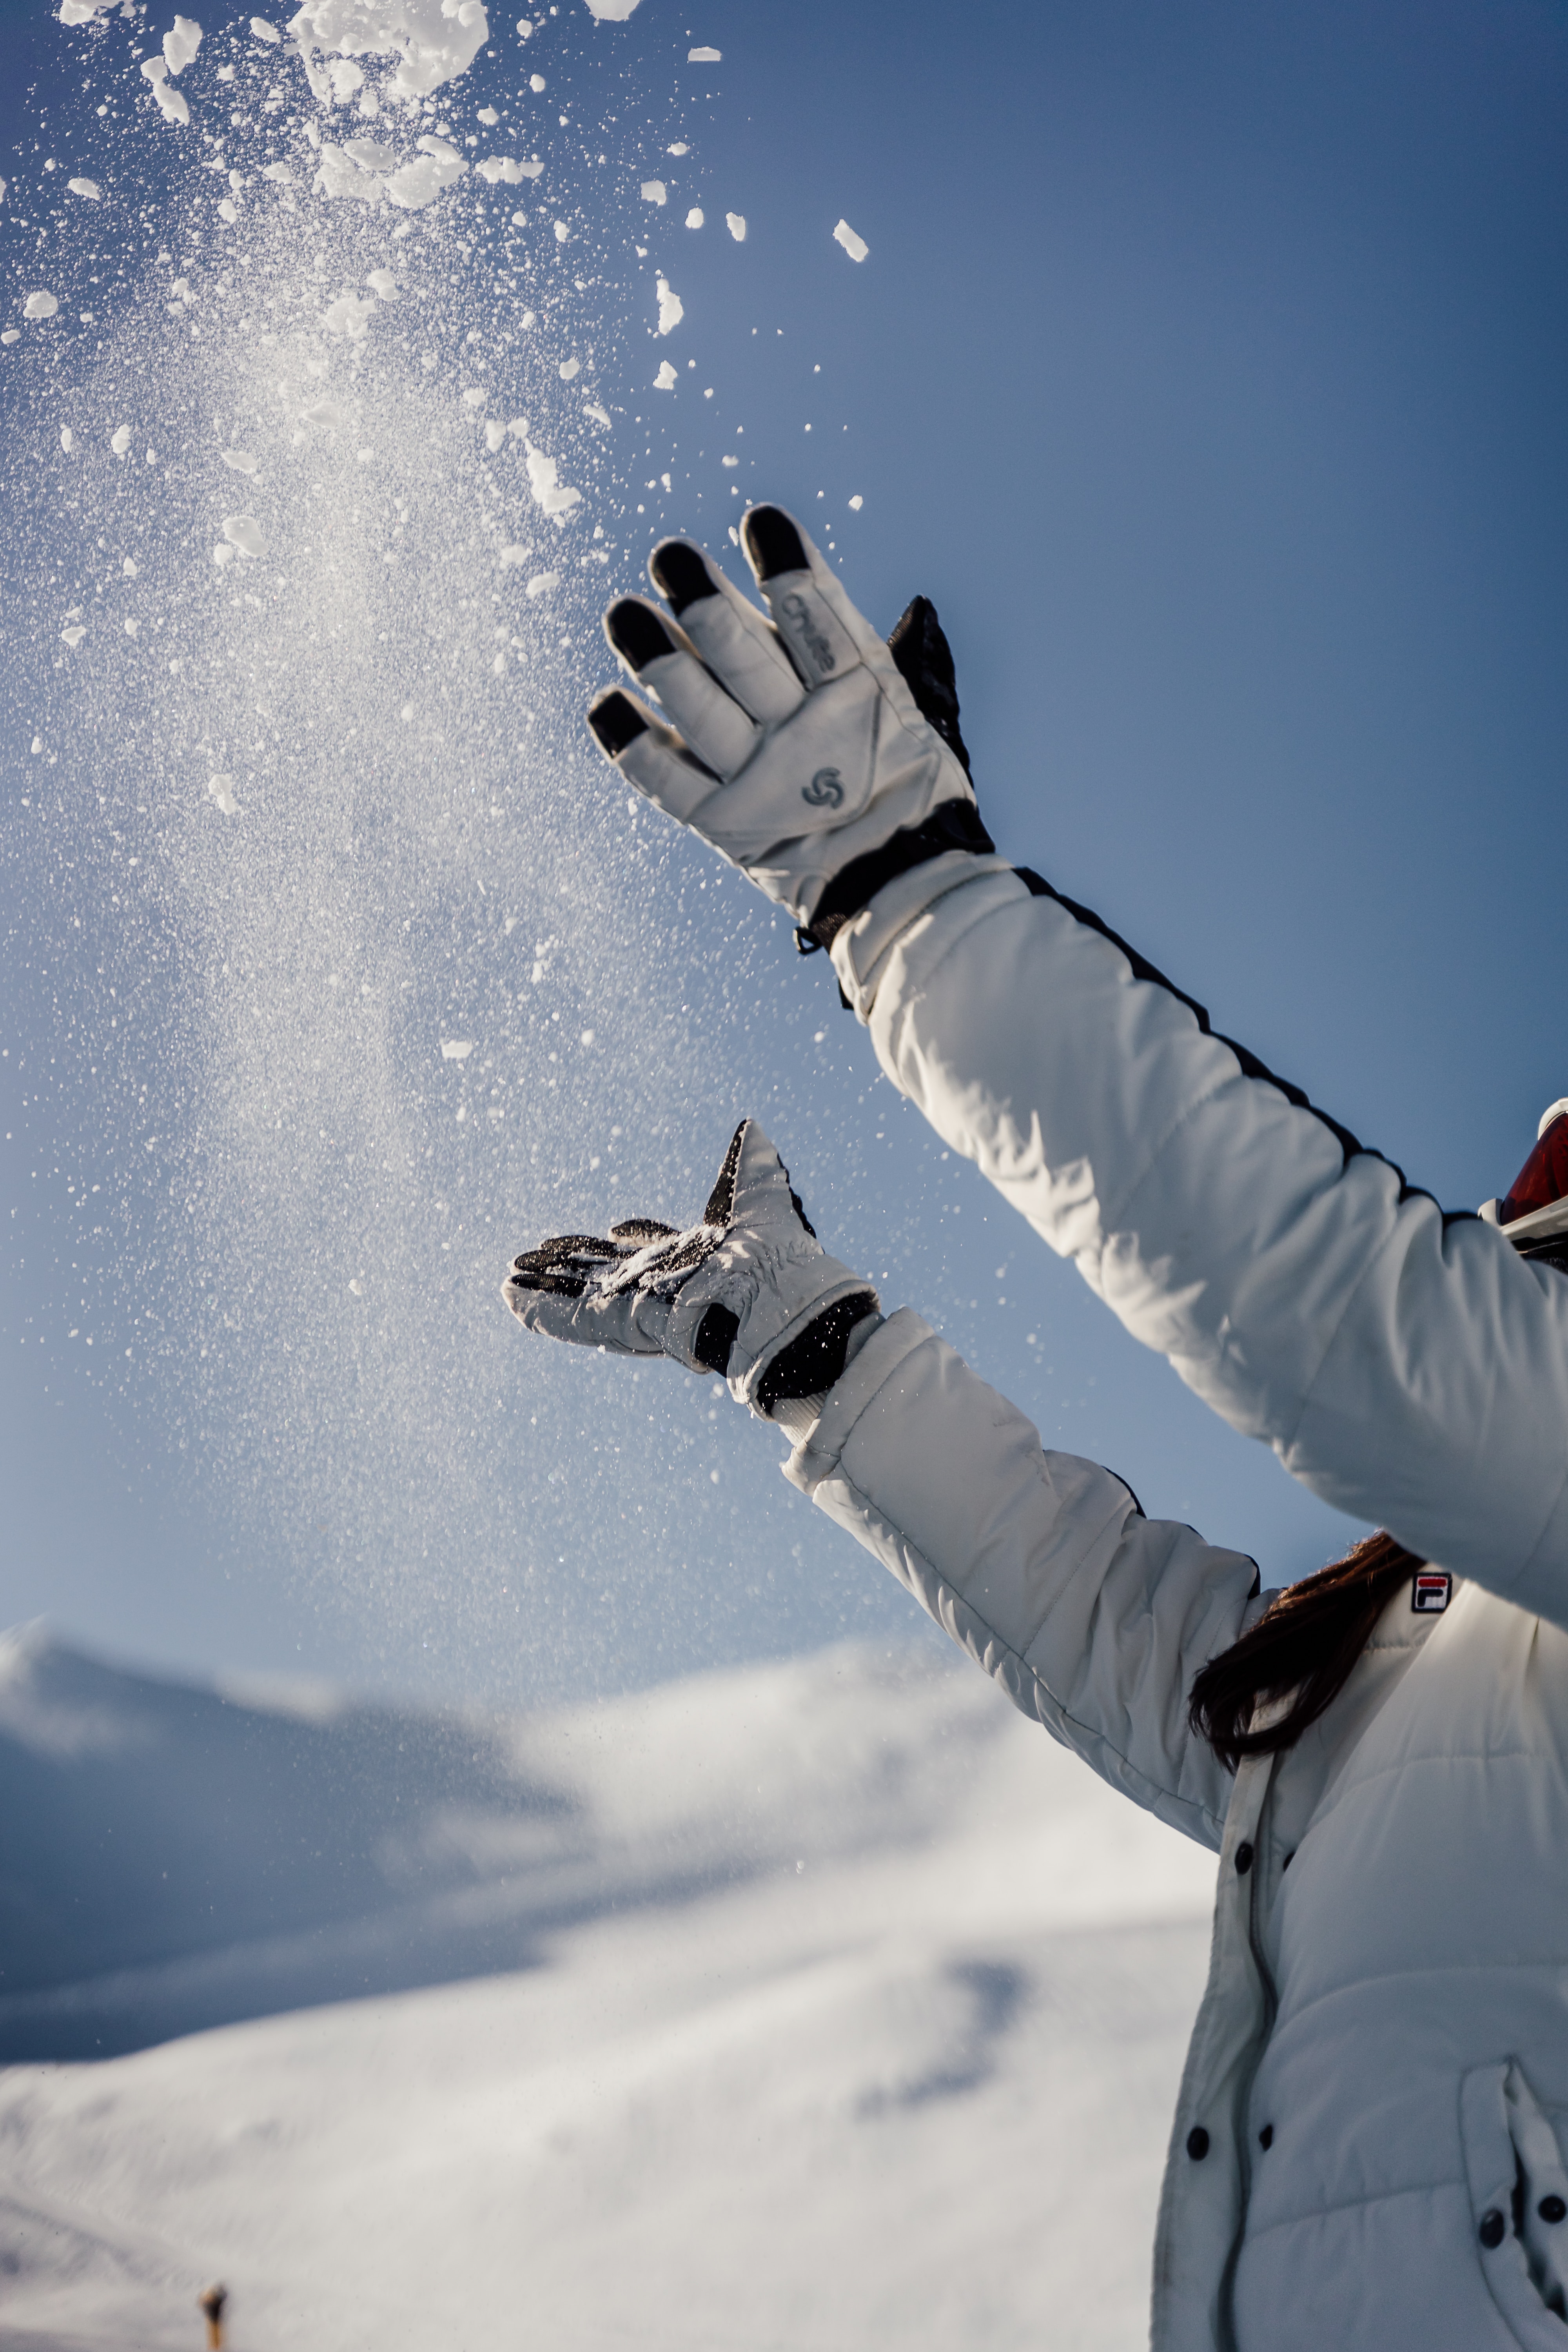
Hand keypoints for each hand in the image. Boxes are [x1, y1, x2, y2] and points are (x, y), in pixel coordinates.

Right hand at [502, 1119, 877, 1415]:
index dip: (636, 1238)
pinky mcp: (619, 1322)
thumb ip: (750, 1167)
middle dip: (571, 1264)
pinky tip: (511, 1299)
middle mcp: (660, 1285)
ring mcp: (636, 1306)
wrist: (772, 1297)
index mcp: (690, 1260)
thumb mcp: (757, 1198)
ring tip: (509, 1277)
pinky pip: (573, 1319)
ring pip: (581, 1294)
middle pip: (605, 1273)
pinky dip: (542, 1309)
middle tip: (537, 1253)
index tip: (618, 1227)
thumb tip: (754, 1127)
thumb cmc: (773, 1257)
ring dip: (546, 1284)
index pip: (654, 1251)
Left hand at [586, 507, 990, 944]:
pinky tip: (602, 704)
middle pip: (748, 662)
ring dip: (660, 662)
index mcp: (862, 694)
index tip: (760, 521)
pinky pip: (670, 784)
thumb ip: (861, 644)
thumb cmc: (898, 778)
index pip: (823, 624)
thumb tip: (811, 575)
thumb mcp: (906, 705)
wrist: (899, 883)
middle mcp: (808, 734)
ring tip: (624, 613)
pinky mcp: (723, 823)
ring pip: (703, 712)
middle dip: (706, 606)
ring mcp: (762, 780)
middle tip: (669, 557)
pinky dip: (632, 747)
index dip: (791, 573)